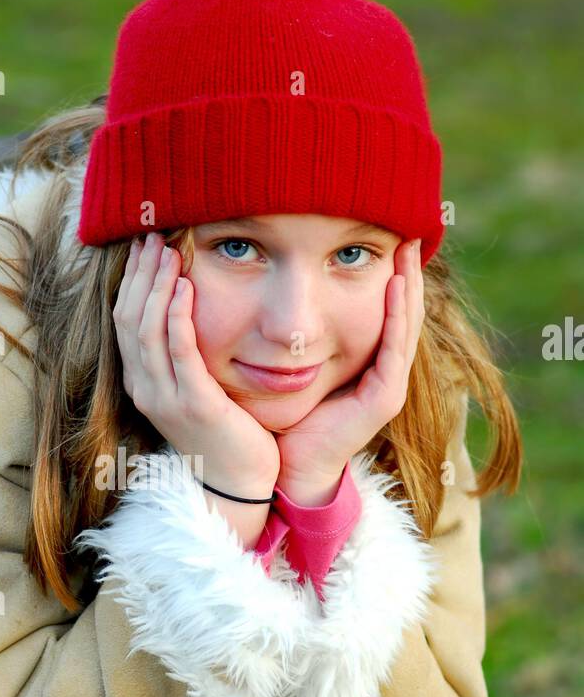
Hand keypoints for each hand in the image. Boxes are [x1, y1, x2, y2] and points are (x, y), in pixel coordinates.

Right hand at [114, 231, 279, 495]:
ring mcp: (166, 398)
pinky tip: (185, 289)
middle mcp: (145, 389)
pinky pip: (179, 354)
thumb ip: (184, 354)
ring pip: (146, 331)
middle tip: (152, 236)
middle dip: (140, 274)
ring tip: (168, 252)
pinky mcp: (194, 404)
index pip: (124, 321)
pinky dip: (177, 318)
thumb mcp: (195, 389)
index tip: (145, 247)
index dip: (132, 281)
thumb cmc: (224, 432)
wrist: (238, 482)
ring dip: (156, 286)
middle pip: (128, 319)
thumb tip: (186, 309)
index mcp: (142, 383)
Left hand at [275, 239, 424, 500]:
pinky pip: (394, 348)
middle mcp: (385, 372)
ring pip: (406, 325)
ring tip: (408, 249)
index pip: (387, 310)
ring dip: (408, 285)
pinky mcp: (384, 398)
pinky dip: (396, 315)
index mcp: (369, 363)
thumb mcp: (295, 362)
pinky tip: (395, 285)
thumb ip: (301, 333)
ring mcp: (389, 385)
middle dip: (407, 272)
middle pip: (404, 311)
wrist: (288, 465)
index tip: (388, 237)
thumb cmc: (287, 416)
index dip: (391, 275)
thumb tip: (287, 291)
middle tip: (408, 231)